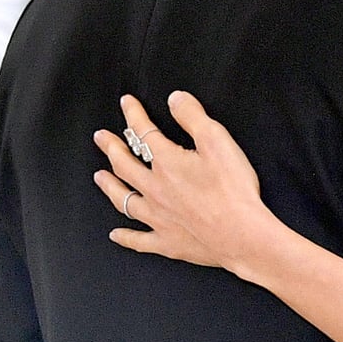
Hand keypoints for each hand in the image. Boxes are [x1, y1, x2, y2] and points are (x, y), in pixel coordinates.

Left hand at [94, 92, 284, 280]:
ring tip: (100, 177)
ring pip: (124, 199)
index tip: (126, 104)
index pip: (143, 132)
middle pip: (125, 165)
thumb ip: (193, 117)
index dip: (133, 115)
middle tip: (101, 138)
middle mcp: (155, 189)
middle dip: (111, 148)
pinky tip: (116, 234)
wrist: (241, 235)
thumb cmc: (233, 191)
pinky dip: (125, 237)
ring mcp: (158, 217)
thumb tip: (175, 99)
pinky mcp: (166, 242)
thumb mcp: (218, 142)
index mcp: (167, 163)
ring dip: (110, 186)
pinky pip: (138, 240)